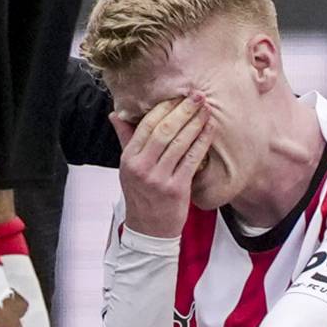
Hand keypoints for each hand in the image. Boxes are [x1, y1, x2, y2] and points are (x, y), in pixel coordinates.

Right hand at [111, 93, 213, 238]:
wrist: (149, 230)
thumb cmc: (141, 195)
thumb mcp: (127, 168)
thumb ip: (126, 139)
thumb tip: (116, 114)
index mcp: (129, 158)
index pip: (146, 125)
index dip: (165, 108)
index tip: (178, 96)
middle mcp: (142, 167)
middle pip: (165, 130)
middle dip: (183, 110)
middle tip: (197, 96)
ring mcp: (159, 178)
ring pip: (180, 142)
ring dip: (195, 123)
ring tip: (206, 109)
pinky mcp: (176, 188)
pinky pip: (192, 159)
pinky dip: (202, 141)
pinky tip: (210, 130)